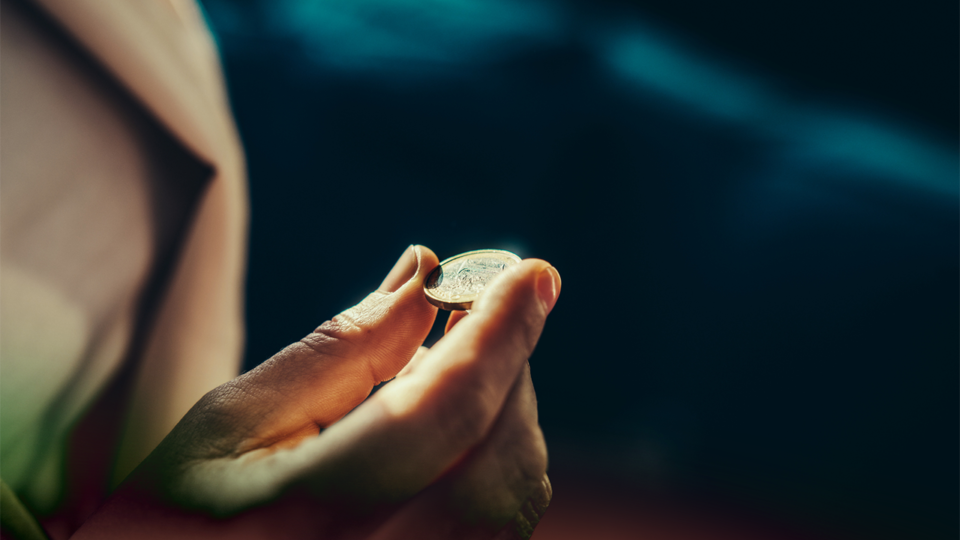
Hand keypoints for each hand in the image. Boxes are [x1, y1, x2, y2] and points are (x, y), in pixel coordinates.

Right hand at [73, 245, 560, 538]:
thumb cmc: (174, 520)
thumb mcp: (232, 423)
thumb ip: (339, 350)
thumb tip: (425, 276)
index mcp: (312, 515)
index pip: (444, 412)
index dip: (499, 334)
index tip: (533, 274)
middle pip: (498, 457)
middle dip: (504, 369)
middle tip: (469, 313)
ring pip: (511, 499)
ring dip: (502, 415)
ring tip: (441, 370)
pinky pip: (496, 530)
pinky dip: (492, 464)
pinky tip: (445, 432)